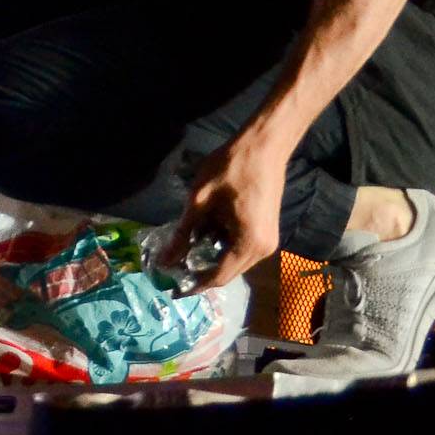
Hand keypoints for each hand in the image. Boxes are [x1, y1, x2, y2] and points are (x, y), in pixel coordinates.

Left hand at [173, 128, 290, 294]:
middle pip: (228, 272)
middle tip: (174, 269)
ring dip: (211, 259)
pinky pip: (242, 249)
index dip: (194, 285)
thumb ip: (183, 233)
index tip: (172, 289)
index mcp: (249, 244)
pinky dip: (223, 247)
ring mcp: (269, 241)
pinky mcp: (268, 231)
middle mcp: (264, 249)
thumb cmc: (231, 169)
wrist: (264, 145)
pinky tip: (205, 236)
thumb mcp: (200, 201)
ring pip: (236, 262)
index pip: (218, 276)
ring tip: (185, 251)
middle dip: (201, 273)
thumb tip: (165, 261)